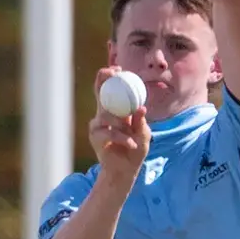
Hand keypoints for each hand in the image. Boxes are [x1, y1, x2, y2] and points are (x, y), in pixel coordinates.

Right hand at [89, 66, 150, 187]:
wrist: (125, 170)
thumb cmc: (135, 150)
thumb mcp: (144, 134)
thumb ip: (140, 122)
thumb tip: (141, 108)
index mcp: (117, 111)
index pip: (111, 90)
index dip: (111, 77)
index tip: (118, 69)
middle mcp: (105, 115)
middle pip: (100, 92)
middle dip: (103, 80)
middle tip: (112, 73)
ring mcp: (98, 125)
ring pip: (105, 114)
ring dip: (120, 123)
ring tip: (132, 134)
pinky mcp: (95, 137)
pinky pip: (107, 132)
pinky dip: (121, 138)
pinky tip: (131, 143)